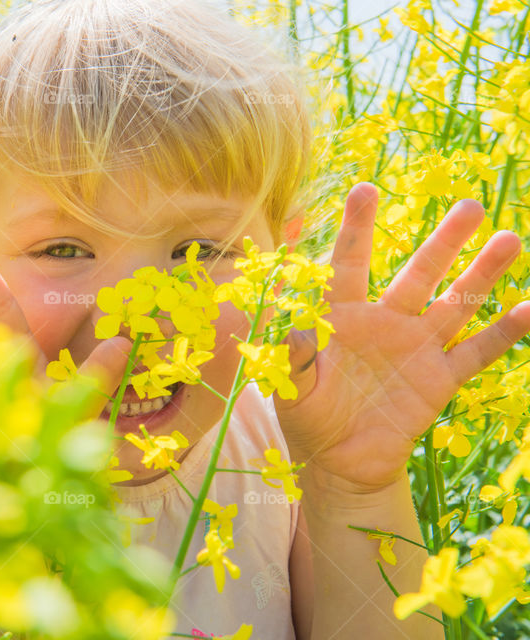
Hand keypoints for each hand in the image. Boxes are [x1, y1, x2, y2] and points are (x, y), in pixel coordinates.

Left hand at [274, 183, 529, 492]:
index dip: (356, 228)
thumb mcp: (291, 386)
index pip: (349, 264)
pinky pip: (476, 353)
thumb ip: (293, 355)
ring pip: (454, 303)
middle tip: (470, 206)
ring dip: (481, 274)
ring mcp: (415, 348)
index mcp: (342, 316)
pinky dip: (503, 334)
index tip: (365, 189)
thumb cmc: (307, 417)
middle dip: (443, 241)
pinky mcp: (438, 379)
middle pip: (417, 273)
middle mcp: (384, 322)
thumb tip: (289, 327)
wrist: (338, 463)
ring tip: (509, 239)